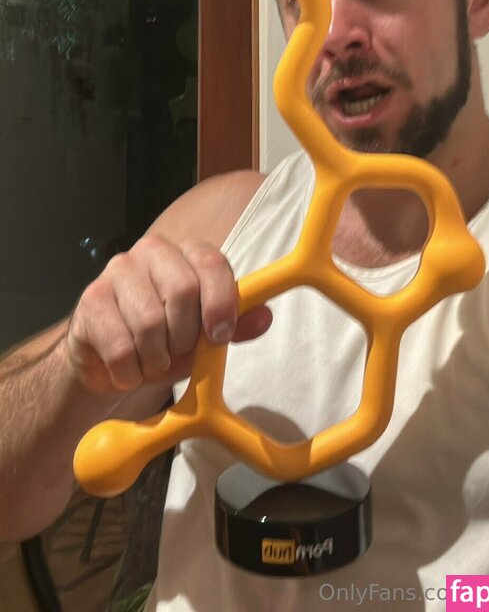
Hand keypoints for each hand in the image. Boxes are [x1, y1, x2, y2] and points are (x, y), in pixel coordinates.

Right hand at [66, 235, 271, 393]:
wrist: (112, 361)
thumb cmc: (166, 341)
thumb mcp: (205, 337)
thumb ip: (234, 326)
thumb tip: (264, 317)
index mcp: (188, 253)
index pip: (212, 263)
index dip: (221, 302)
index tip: (219, 336)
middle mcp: (152, 251)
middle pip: (182, 289)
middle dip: (185, 336)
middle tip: (178, 352)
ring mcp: (118, 270)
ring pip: (150, 322)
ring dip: (156, 359)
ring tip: (152, 362)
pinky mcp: (90, 299)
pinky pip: (120, 347)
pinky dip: (129, 372)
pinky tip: (127, 369)